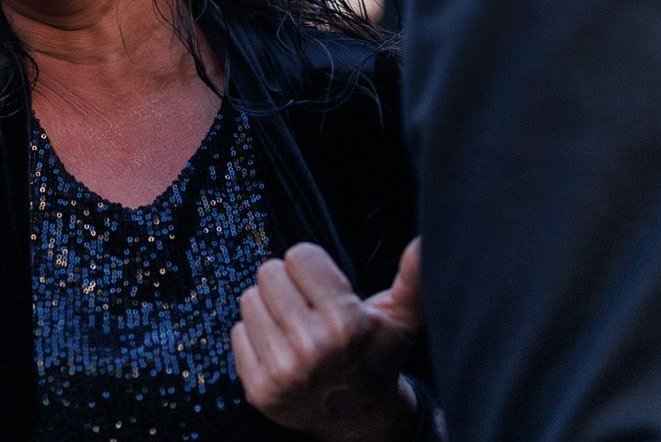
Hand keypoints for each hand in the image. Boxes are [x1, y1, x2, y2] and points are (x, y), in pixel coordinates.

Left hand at [233, 238, 422, 440]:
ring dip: (269, 308)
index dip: (313, 269)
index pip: (299, 255)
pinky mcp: (259, 390)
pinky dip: (255, 336)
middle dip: (289, 285)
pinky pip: (237, 332)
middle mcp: (313, 349)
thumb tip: (424, 242)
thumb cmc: (377, 357)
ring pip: (249, 299)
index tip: (326, 289)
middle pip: (268, 273)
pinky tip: (280, 349)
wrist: (359, 418)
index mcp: (346, 324)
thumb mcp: (401, 318)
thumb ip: (413, 278)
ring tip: (295, 328)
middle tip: (308, 308)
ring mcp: (283, 373)